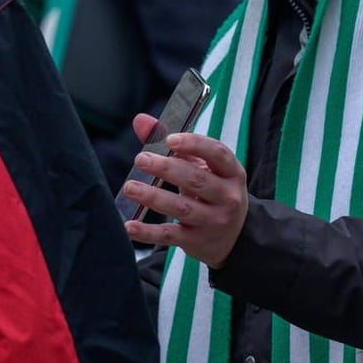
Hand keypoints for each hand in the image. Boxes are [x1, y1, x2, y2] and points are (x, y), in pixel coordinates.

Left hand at [122, 114, 248, 267]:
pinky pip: (169, 235)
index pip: (218, 154)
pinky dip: (148, 232)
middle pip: (196, 180)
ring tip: (130, 187)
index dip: (194, 144)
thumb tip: (140, 121)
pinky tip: (129, 225)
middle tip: (140, 159)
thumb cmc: (212, 192)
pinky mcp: (196, 242)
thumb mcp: (203, 168)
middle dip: (166, 168)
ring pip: (181, 208)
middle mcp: (227, 198)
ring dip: (153, 197)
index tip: (169, 139)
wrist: (234, 237)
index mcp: (232, 173)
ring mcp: (213, 222)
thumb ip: (174, 144)